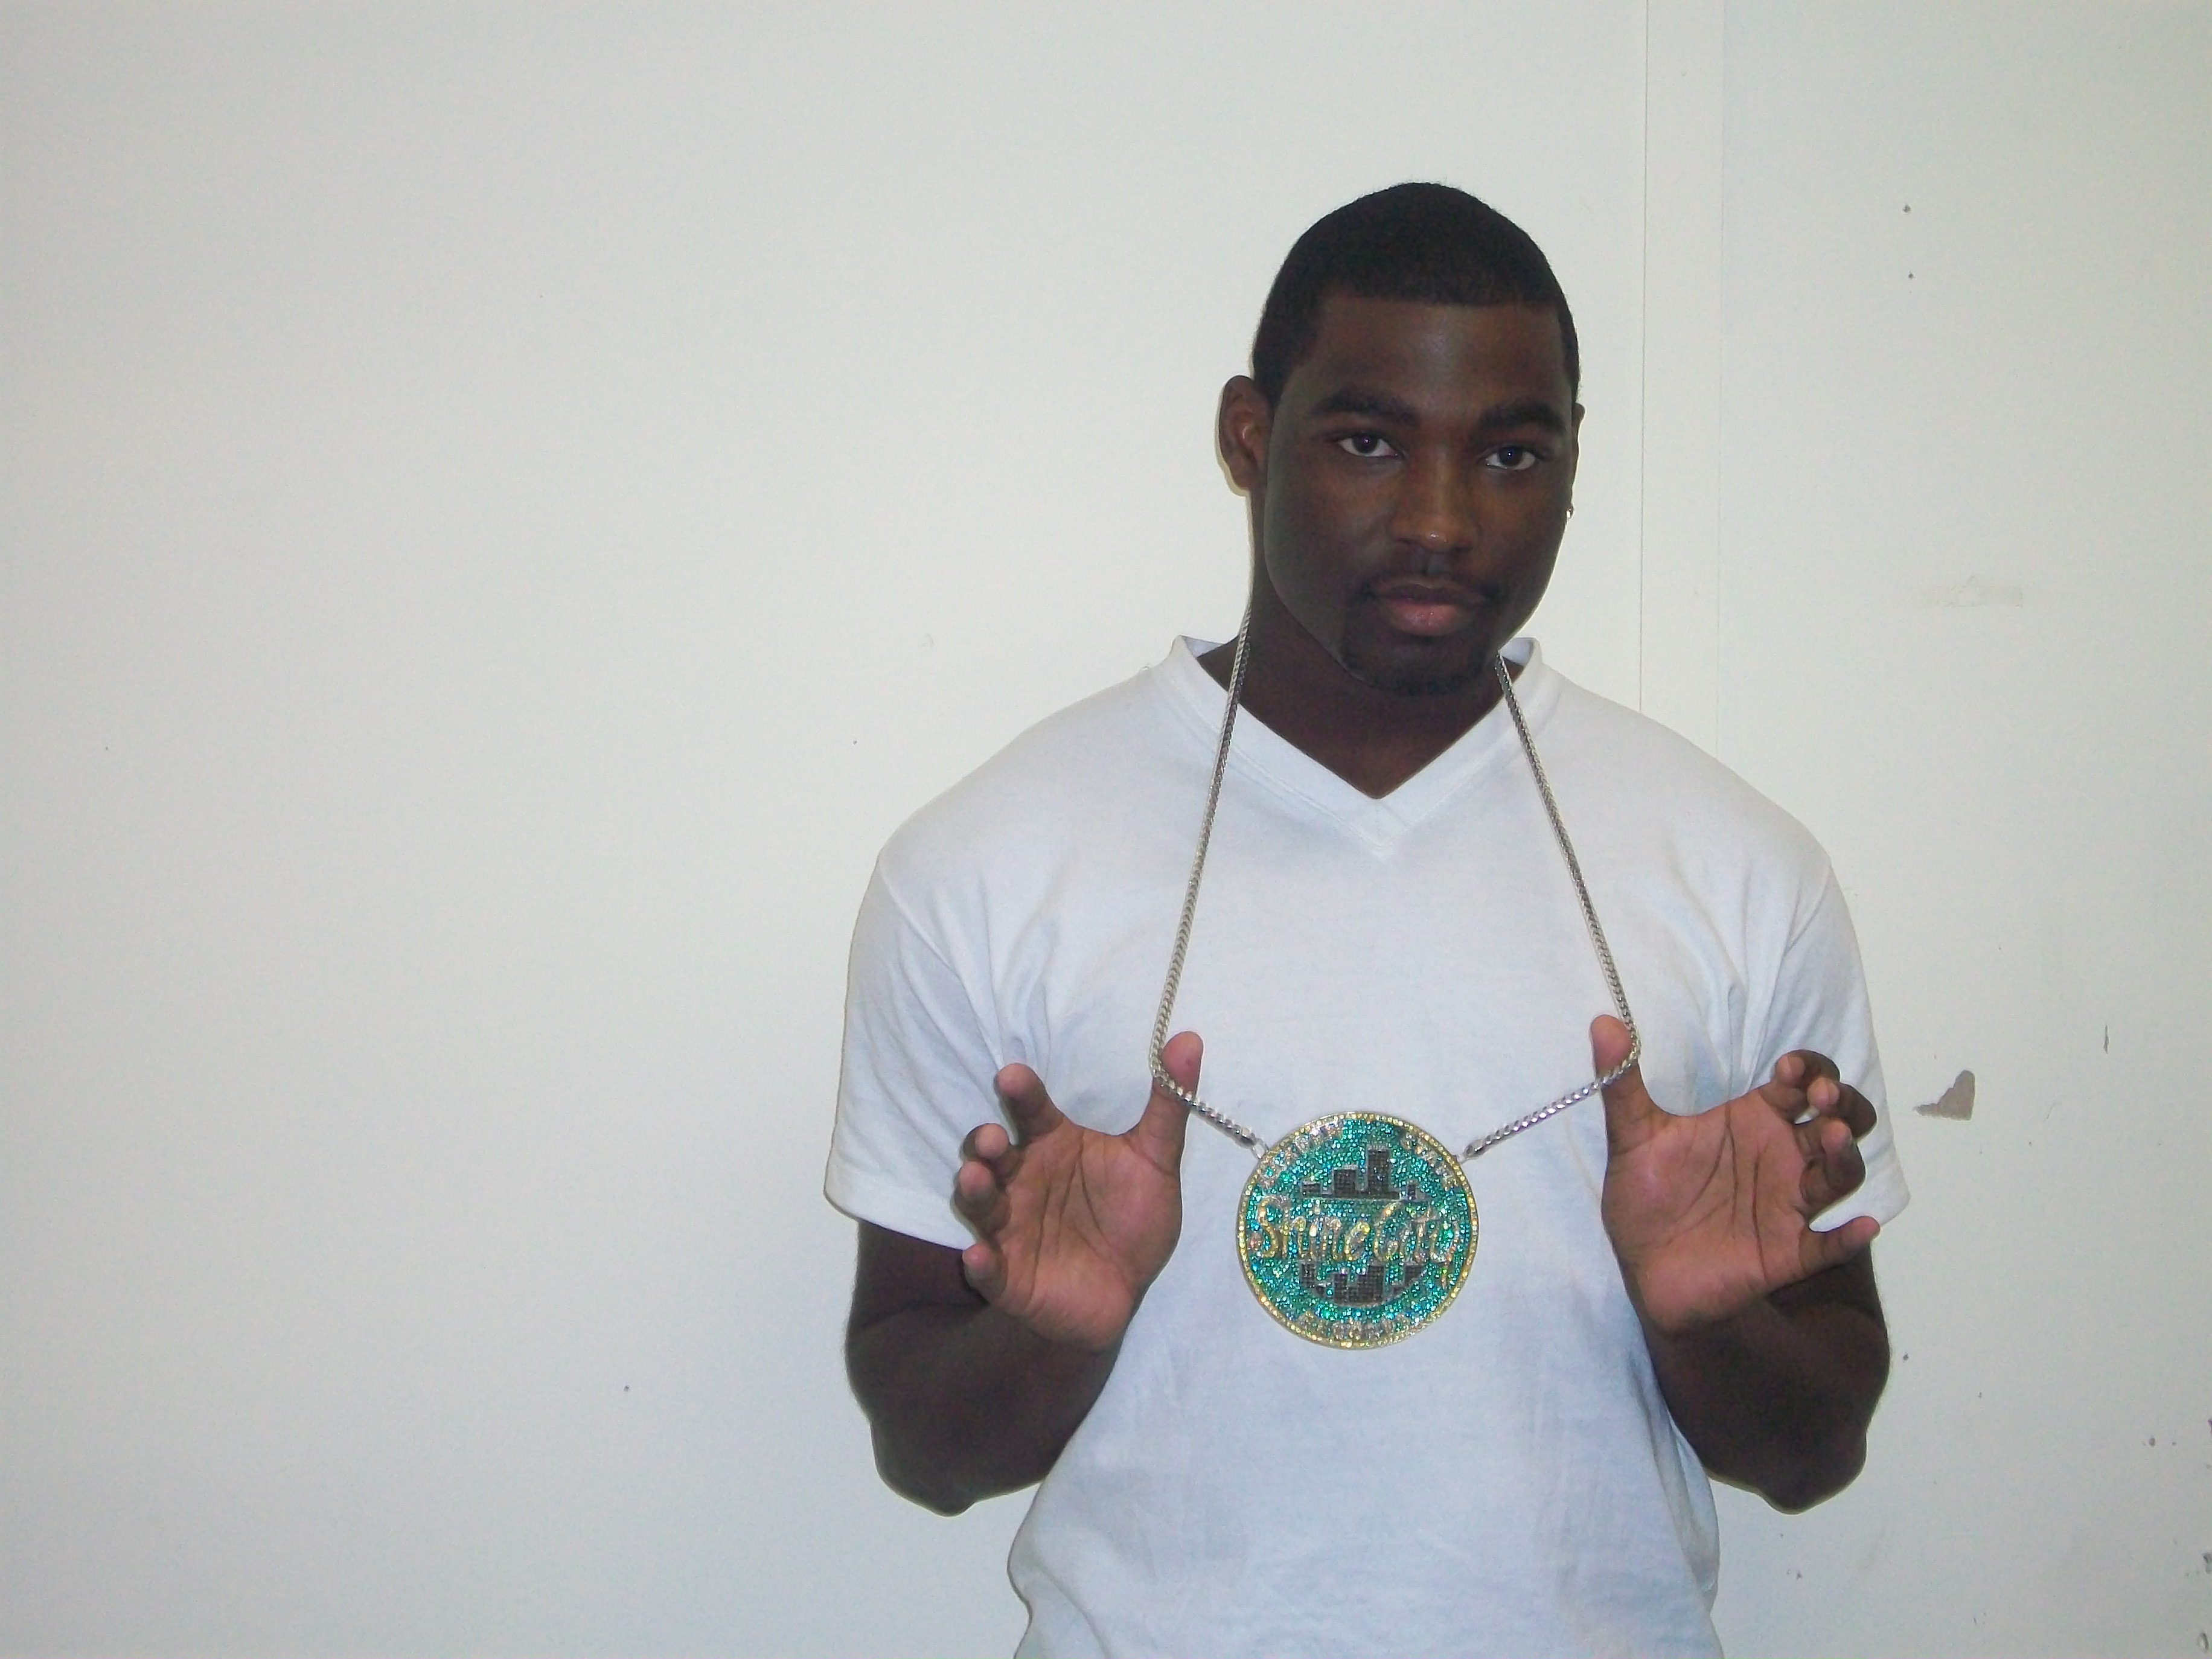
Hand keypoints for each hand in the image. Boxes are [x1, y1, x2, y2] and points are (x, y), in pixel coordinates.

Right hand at [953, 1033, 1199, 1351]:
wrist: (1126, 1291)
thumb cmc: (1133, 1218)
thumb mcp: (1156, 1161)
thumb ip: (1168, 1104)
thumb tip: (1189, 1038)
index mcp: (1054, 1145)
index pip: (1032, 1111)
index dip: (1021, 1093)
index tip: (1014, 1075)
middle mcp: (1023, 1180)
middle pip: (992, 1154)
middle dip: (984, 1144)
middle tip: (991, 1138)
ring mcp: (1009, 1227)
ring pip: (980, 1204)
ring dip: (974, 1191)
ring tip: (976, 1178)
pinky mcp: (1007, 1274)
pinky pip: (987, 1269)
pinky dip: (979, 1263)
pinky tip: (979, 1257)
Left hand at [1595, 1016, 1878, 1336]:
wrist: (1641, 1267)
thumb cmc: (1646, 1195)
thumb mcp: (1630, 1136)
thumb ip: (1621, 1081)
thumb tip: (1602, 1021)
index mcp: (1754, 1120)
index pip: (1801, 1082)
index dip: (1807, 1069)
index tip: (1787, 1069)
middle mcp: (1782, 1157)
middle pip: (1839, 1119)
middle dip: (1841, 1103)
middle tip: (1821, 1097)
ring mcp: (1789, 1203)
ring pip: (1840, 1173)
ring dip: (1845, 1156)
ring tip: (1832, 1138)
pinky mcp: (1788, 1251)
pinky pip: (1829, 1247)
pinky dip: (1849, 1238)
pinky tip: (1863, 1226)